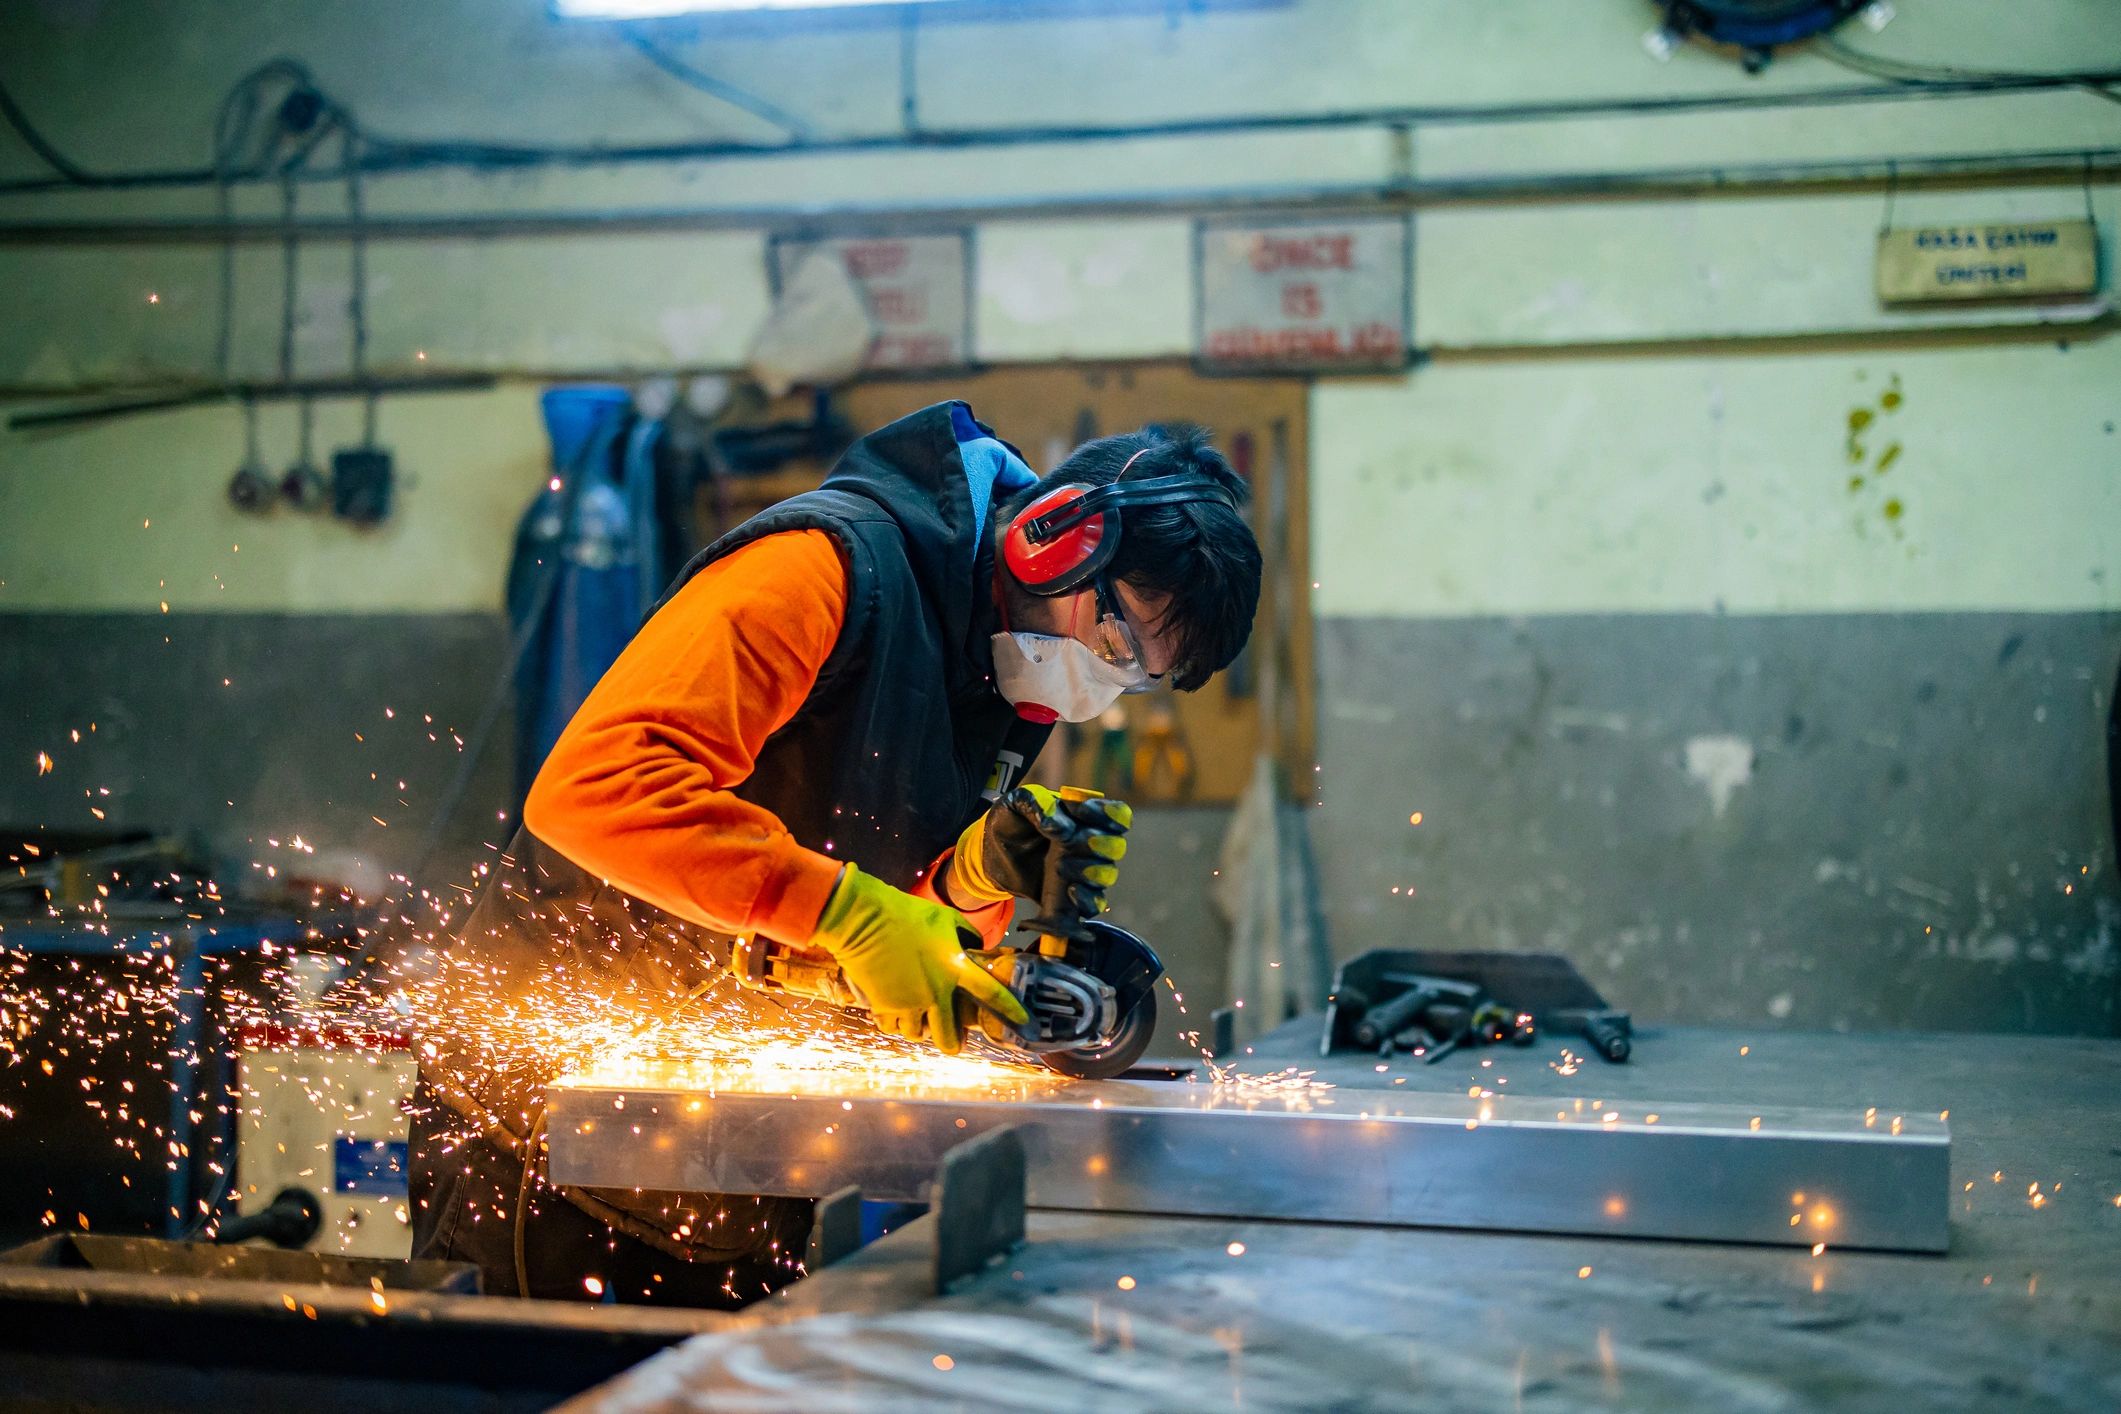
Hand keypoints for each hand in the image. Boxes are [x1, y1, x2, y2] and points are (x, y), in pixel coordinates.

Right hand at [807, 865, 1028, 1052]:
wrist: (862, 919)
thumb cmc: (905, 913)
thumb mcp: (945, 918)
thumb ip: (966, 936)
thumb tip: (976, 947)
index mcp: (954, 967)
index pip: (992, 993)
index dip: (1011, 1011)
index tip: (1024, 1023)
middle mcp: (935, 991)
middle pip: (950, 1037)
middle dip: (954, 1044)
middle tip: (954, 1041)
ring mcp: (908, 1001)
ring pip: (918, 1035)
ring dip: (920, 1031)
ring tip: (920, 1020)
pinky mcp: (884, 1005)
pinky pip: (892, 1028)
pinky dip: (895, 1024)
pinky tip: (895, 1015)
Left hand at [947, 785, 1132, 918]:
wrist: (991, 852)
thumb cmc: (1011, 819)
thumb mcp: (1019, 801)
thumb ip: (1040, 805)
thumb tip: (1063, 828)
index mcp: (1086, 816)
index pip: (1119, 815)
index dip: (1109, 815)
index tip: (1080, 812)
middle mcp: (1091, 844)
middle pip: (1116, 847)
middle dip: (1099, 845)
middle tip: (1070, 842)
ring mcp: (1084, 872)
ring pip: (1107, 875)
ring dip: (1090, 872)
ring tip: (1060, 867)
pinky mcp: (1072, 896)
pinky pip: (1094, 904)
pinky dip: (1088, 901)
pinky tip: (1070, 892)